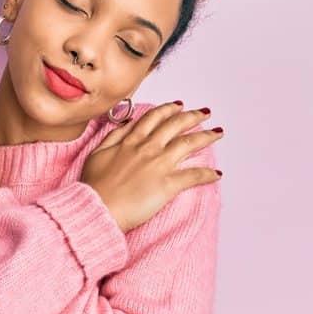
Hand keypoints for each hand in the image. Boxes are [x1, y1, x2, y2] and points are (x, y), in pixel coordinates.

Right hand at [81, 102, 222, 232]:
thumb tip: (127, 125)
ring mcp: (160, 165)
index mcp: (131, 141)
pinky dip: (207, 174)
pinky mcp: (168, 184)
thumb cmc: (94, 186)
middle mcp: (148, 148)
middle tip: (205, 113)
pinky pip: (193, 176)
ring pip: (189, 144)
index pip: (154, 118)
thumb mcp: (97, 153)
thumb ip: (114, 136)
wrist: (97, 207)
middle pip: (176, 125)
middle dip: (193, 116)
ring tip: (218, 133)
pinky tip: (217, 174)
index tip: (179, 106)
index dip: (168, 109)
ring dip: (206, 137)